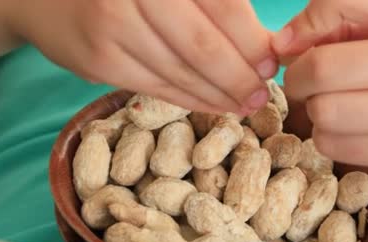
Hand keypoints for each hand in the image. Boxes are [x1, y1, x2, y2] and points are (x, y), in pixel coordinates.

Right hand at [6, 0, 275, 114]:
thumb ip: (208, 2)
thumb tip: (259, 43)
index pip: (222, 4)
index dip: (251, 39)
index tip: (269, 62)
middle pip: (203, 44)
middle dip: (239, 75)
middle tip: (259, 93)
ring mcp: (112, 26)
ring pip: (181, 71)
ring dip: (219, 93)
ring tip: (243, 104)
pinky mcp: (99, 60)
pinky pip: (157, 87)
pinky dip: (190, 99)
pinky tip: (212, 104)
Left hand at [272, 0, 367, 190]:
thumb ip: (356, 24)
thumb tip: (285, 44)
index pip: (337, 1)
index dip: (302, 25)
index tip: (292, 43)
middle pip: (321, 68)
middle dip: (298, 77)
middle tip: (305, 81)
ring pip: (323, 112)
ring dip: (313, 111)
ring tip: (331, 106)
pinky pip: (335, 145)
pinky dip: (327, 137)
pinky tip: (346, 129)